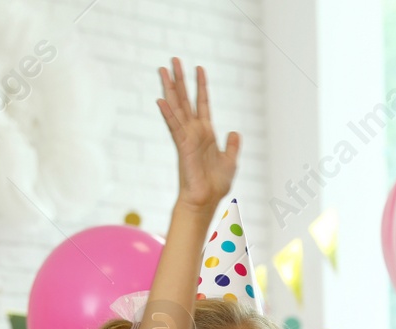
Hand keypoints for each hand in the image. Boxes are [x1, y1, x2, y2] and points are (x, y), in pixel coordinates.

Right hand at [156, 57, 239, 211]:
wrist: (206, 200)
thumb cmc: (216, 184)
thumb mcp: (230, 161)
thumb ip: (232, 145)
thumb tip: (235, 131)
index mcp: (206, 133)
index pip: (203, 103)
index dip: (201, 86)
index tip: (199, 68)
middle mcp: (194, 131)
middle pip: (185, 99)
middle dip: (180, 79)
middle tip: (173, 60)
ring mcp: (187, 137)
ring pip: (176, 107)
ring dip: (169, 88)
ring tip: (163, 69)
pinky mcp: (182, 146)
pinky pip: (174, 126)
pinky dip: (168, 113)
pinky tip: (160, 100)